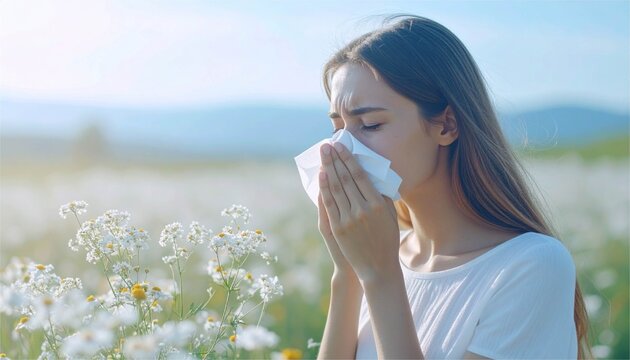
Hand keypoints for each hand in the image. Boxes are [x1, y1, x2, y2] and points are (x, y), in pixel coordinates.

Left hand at [318, 142, 399, 282]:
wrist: (377, 268)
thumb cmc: (387, 240)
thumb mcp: (391, 217)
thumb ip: (382, 197)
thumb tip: (372, 176)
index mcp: (378, 204)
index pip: (360, 176)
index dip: (349, 159)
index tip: (341, 146)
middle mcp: (363, 209)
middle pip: (345, 178)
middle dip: (335, 159)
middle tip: (327, 145)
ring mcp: (349, 219)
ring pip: (336, 188)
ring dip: (328, 169)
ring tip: (323, 155)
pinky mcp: (338, 228)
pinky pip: (329, 204)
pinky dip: (324, 188)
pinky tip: (322, 176)